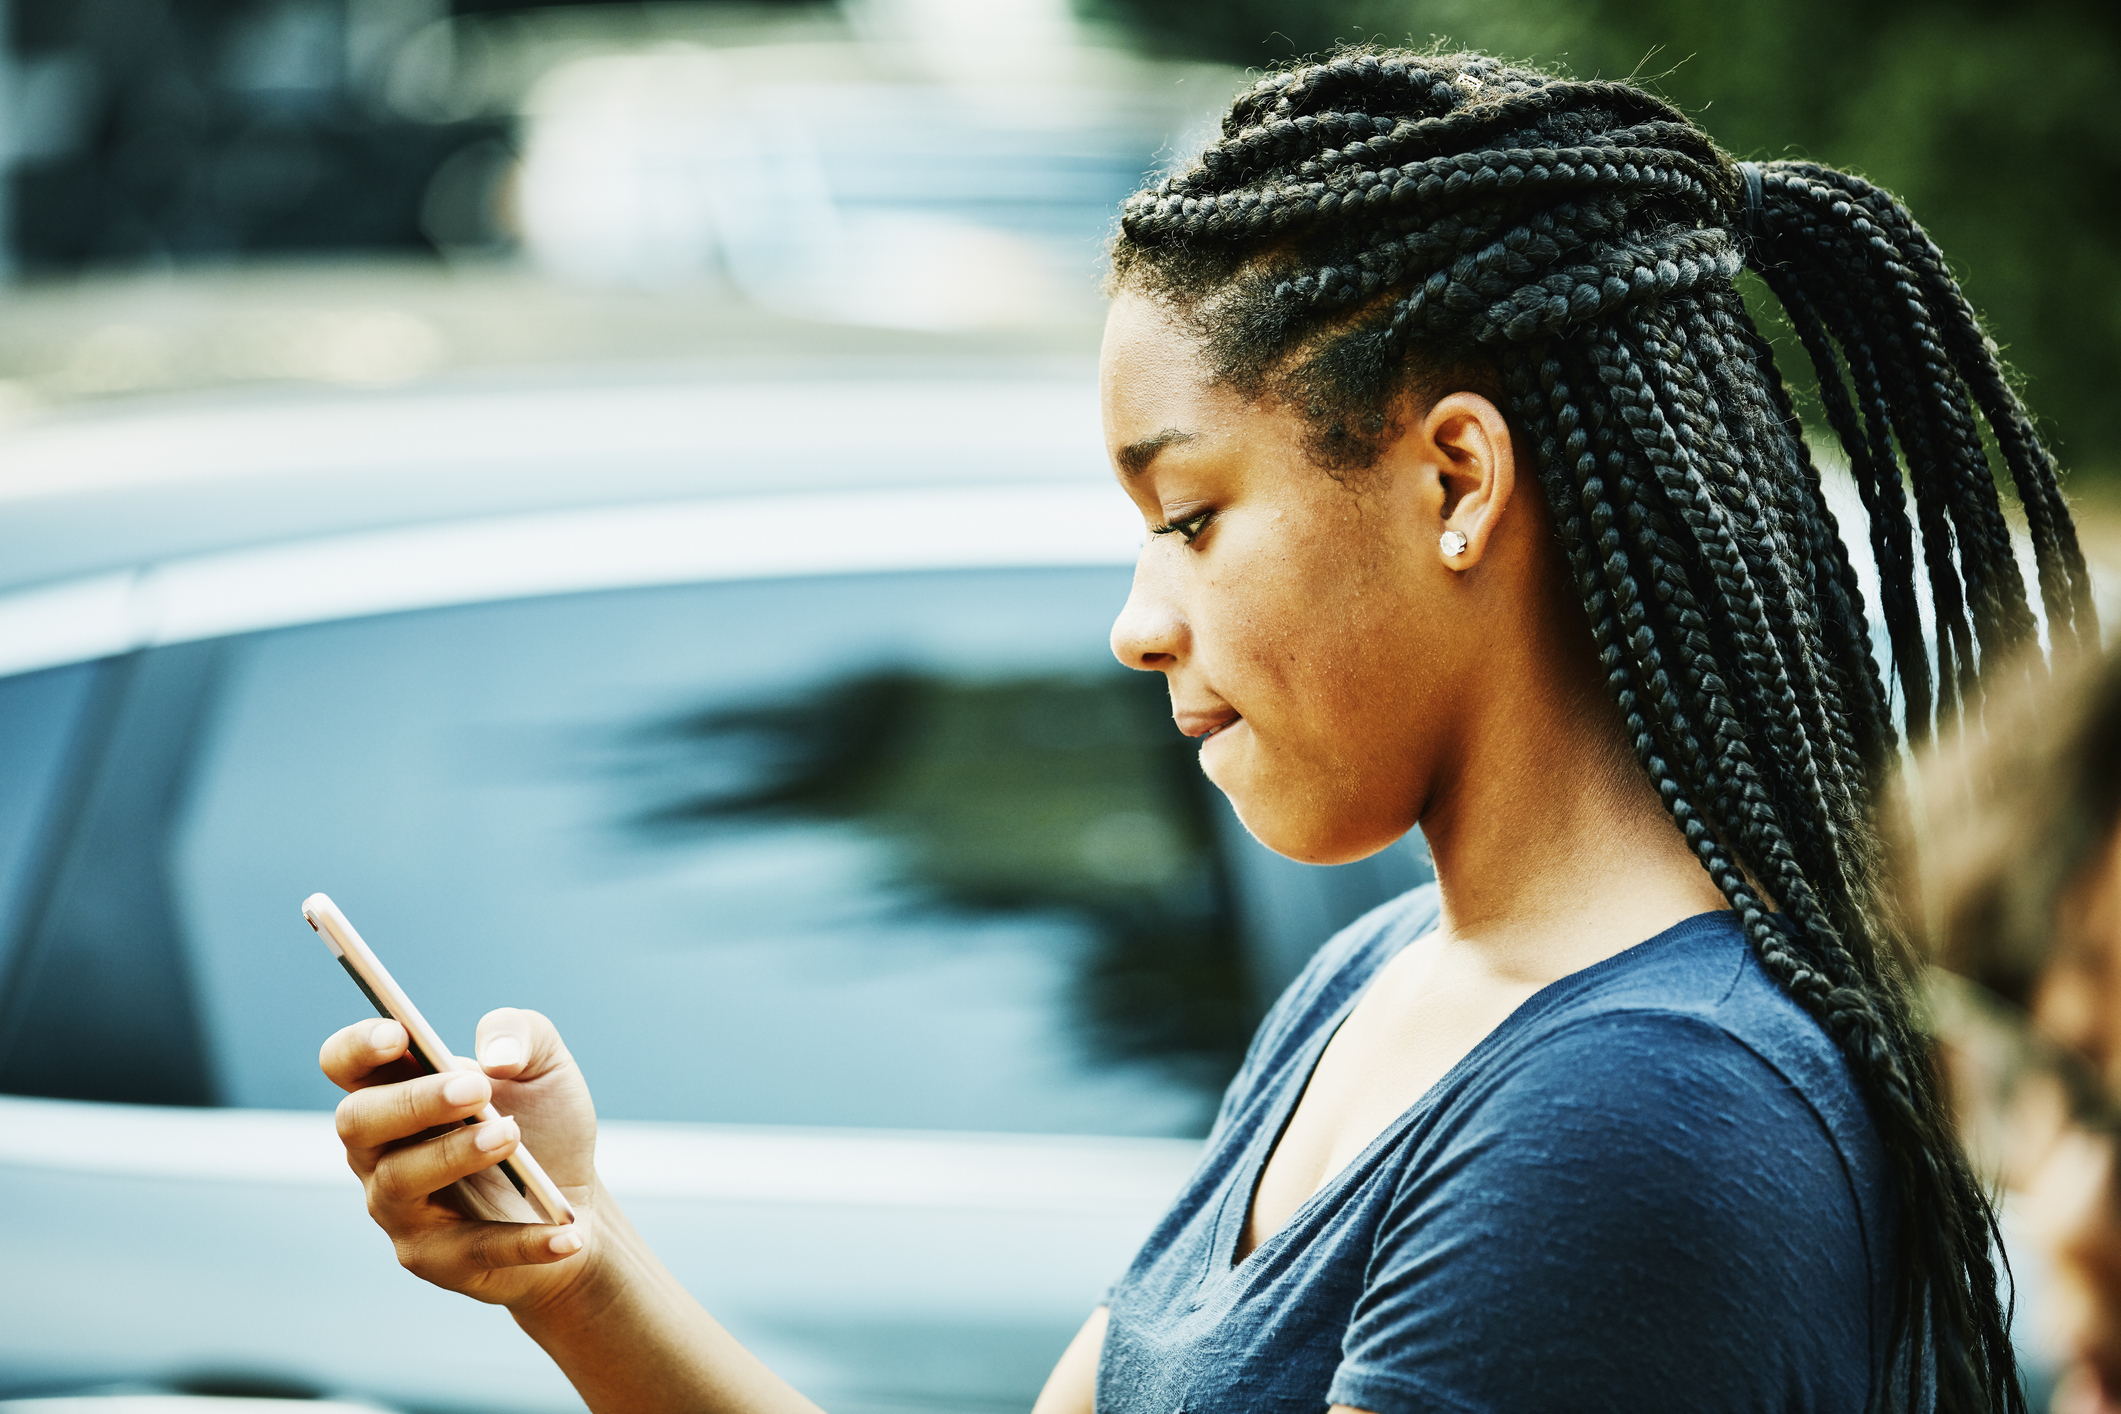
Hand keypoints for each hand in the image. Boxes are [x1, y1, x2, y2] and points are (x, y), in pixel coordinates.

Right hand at [320, 1007, 602, 1309]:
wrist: (575, 1199)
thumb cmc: (544, 1124)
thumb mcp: (546, 1066)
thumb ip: (522, 1034)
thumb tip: (496, 1056)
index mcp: (396, 1091)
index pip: (345, 1064)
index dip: (358, 1046)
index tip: (397, 1032)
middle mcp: (381, 1152)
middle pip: (358, 1121)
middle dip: (413, 1101)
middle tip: (476, 1089)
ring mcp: (401, 1209)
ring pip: (401, 1180)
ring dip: (456, 1155)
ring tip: (510, 1136)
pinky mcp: (437, 1259)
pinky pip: (474, 1251)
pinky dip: (523, 1240)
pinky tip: (567, 1233)